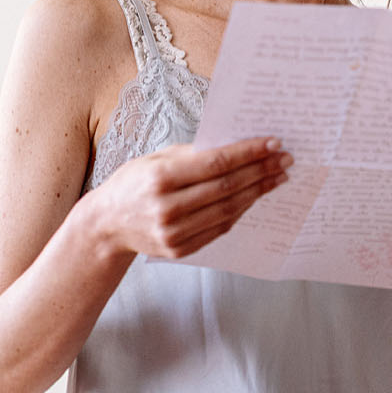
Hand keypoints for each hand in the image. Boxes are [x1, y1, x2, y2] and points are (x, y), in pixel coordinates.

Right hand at [83, 136, 292, 259]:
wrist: (106, 225)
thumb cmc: (134, 183)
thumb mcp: (157, 159)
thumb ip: (194, 154)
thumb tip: (237, 145)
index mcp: (161, 178)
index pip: (216, 163)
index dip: (249, 153)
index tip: (274, 143)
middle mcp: (167, 208)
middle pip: (227, 187)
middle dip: (261, 171)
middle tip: (285, 159)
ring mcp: (174, 233)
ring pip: (228, 209)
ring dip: (258, 191)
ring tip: (277, 176)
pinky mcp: (180, 250)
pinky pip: (220, 228)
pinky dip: (241, 210)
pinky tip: (255, 196)